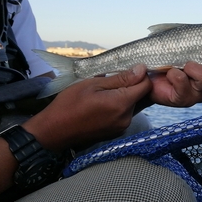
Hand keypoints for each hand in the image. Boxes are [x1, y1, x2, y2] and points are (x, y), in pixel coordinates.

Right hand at [23, 65, 151, 151]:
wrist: (54, 130)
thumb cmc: (70, 104)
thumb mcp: (93, 84)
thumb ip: (120, 78)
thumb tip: (142, 69)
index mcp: (121, 104)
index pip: (146, 86)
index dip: (141, 75)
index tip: (130, 68)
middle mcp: (126, 118)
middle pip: (142, 96)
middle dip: (134, 85)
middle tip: (115, 77)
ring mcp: (122, 127)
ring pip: (134, 105)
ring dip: (127, 95)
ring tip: (107, 90)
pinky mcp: (117, 132)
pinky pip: (126, 114)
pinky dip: (121, 106)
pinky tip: (105, 102)